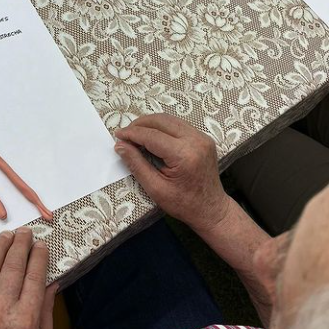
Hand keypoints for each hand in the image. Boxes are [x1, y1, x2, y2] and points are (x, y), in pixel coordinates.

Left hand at [0, 228, 55, 328]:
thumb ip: (46, 314)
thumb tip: (51, 284)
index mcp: (25, 322)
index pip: (33, 277)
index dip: (38, 257)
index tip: (41, 244)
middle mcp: (0, 313)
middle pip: (11, 269)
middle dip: (19, 246)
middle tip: (24, 232)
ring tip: (5, 236)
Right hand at [114, 114, 230, 233]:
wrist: (210, 209)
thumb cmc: (183, 204)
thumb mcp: (155, 188)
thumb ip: (137, 164)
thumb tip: (121, 146)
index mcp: (184, 155)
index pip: (152, 136)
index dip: (132, 133)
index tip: (118, 135)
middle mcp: (196, 141)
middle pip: (161, 121)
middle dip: (140, 124)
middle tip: (125, 134)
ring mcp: (202, 138)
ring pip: (170, 120)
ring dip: (151, 124)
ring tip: (136, 134)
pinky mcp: (203, 138)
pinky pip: (179, 125)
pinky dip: (163, 127)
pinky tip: (152, 136)